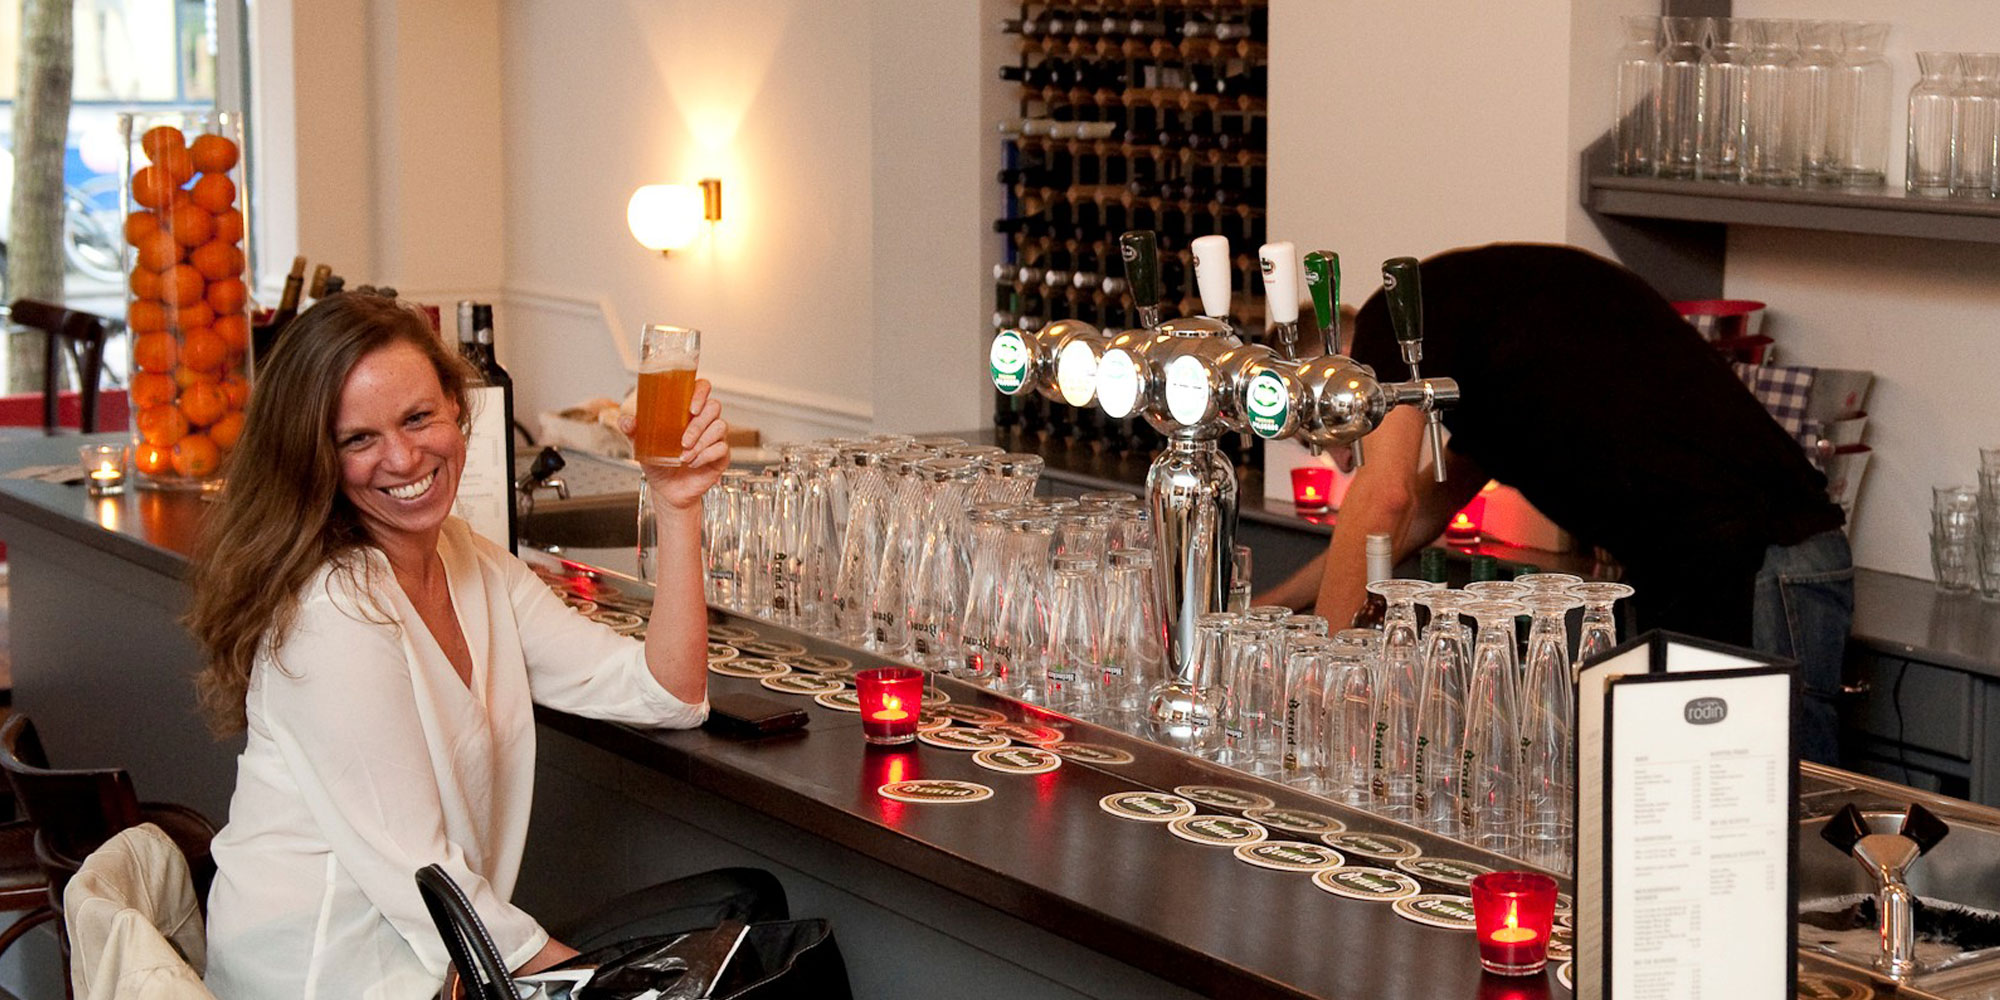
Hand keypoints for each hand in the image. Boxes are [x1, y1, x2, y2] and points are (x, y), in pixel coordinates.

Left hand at [621, 379, 727, 510]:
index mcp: (687, 411)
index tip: (691, 408)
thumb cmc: (658, 463)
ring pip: (719, 427)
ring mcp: (715, 437)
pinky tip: (693, 463)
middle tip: (683, 441)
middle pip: (713, 407)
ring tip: (683, 457)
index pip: (702, 388)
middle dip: (697, 425)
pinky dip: (706, 456)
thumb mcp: (641, 445)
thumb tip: (628, 421)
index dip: (701, 392)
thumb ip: (633, 430)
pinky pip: (722, 448)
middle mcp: (704, 420)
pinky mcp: (721, 454)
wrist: (667, 490)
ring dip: (701, 443)